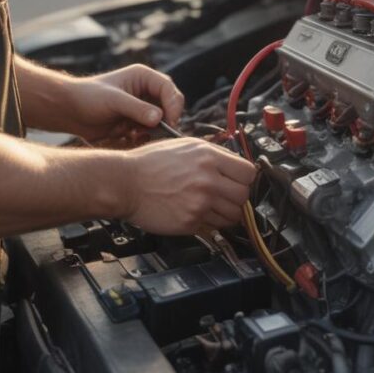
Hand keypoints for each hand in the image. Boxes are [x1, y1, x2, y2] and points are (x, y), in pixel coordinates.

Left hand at [69, 64, 184, 142]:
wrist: (69, 111)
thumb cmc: (88, 98)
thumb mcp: (114, 101)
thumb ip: (137, 109)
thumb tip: (160, 119)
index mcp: (144, 77)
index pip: (169, 89)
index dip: (173, 105)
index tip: (169, 122)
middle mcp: (146, 91)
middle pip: (169, 106)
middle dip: (165, 120)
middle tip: (154, 133)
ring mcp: (142, 108)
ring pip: (161, 122)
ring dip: (152, 131)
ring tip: (134, 135)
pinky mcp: (136, 122)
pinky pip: (149, 132)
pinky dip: (143, 137)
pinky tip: (128, 138)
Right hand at [121, 138, 255, 233]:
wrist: (125, 182)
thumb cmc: (150, 162)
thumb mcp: (185, 146)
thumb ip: (212, 154)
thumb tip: (233, 164)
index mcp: (208, 157)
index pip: (249, 172)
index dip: (245, 178)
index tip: (238, 181)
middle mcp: (208, 179)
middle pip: (244, 196)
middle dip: (237, 198)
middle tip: (226, 196)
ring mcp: (200, 202)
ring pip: (233, 215)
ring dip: (226, 213)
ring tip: (212, 207)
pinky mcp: (191, 221)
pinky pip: (214, 227)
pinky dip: (210, 223)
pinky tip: (197, 213)